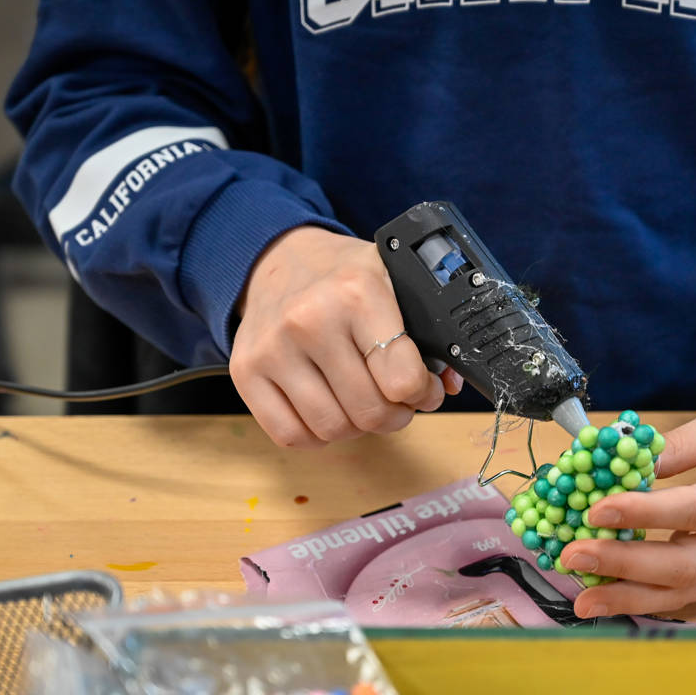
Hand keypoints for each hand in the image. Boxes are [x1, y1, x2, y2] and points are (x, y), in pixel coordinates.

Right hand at [230, 227, 463, 446]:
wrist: (278, 258)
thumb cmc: (344, 277)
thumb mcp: (394, 282)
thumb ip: (428, 331)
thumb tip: (450, 385)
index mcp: (357, 293)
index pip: (402, 379)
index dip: (424, 394)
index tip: (424, 390)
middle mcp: (310, 320)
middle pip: (370, 412)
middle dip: (395, 416)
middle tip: (397, 403)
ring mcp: (273, 348)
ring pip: (332, 429)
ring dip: (357, 428)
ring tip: (363, 403)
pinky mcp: (245, 371)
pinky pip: (290, 435)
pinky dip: (317, 435)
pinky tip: (329, 409)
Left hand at [560, 377, 695, 617]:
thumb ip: (678, 445)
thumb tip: (622, 461)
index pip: (695, 511)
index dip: (644, 513)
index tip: (596, 510)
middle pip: (685, 565)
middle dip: (624, 563)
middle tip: (572, 555)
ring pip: (681, 591)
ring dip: (627, 596)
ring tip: (580, 599)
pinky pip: (682, 592)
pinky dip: (641, 598)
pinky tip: (602, 597)